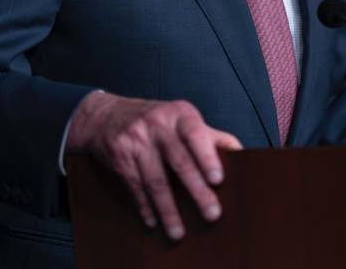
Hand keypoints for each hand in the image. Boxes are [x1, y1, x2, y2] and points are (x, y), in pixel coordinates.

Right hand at [66, 91, 241, 239]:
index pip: (196, 134)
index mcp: (180, 114)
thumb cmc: (156, 119)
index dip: (207, 156)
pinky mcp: (120, 157)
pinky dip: (145, 207)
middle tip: (212, 213)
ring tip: (178, 232)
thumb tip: (240, 152)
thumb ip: (209, 135)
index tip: (218, 179)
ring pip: (155, 180)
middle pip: (179, 162)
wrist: (104, 115)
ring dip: (168, 209)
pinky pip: (134, 187)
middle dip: (196, 191)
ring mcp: (137, 141)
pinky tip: (153, 222)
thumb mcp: (181, 118)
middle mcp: (158, 125)